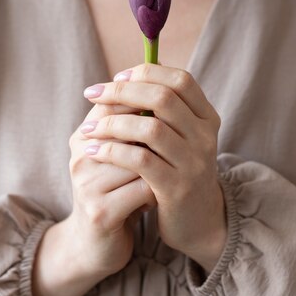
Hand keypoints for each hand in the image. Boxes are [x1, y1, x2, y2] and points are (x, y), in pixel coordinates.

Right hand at [68, 101, 156, 278]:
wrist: (94, 245)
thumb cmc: (114, 192)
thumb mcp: (118, 156)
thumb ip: (131, 126)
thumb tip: (165, 89)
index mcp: (84, 137)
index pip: (114, 103)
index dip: (145, 100)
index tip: (173, 107)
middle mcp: (81, 156)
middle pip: (127, 127)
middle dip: (156, 132)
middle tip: (178, 137)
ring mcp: (88, 185)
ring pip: (140, 158)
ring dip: (161, 163)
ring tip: (169, 169)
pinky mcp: (101, 212)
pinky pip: (143, 189)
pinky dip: (157, 190)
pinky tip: (160, 194)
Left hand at [82, 63, 226, 273]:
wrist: (197, 223)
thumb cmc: (178, 171)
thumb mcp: (179, 137)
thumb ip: (162, 109)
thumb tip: (129, 74)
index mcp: (207, 117)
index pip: (181, 80)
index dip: (147, 73)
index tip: (117, 77)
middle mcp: (205, 136)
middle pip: (163, 98)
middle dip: (122, 92)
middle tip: (93, 93)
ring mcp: (193, 163)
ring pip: (150, 128)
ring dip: (112, 123)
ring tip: (88, 127)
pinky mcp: (176, 188)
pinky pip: (140, 161)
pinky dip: (112, 151)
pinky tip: (93, 151)